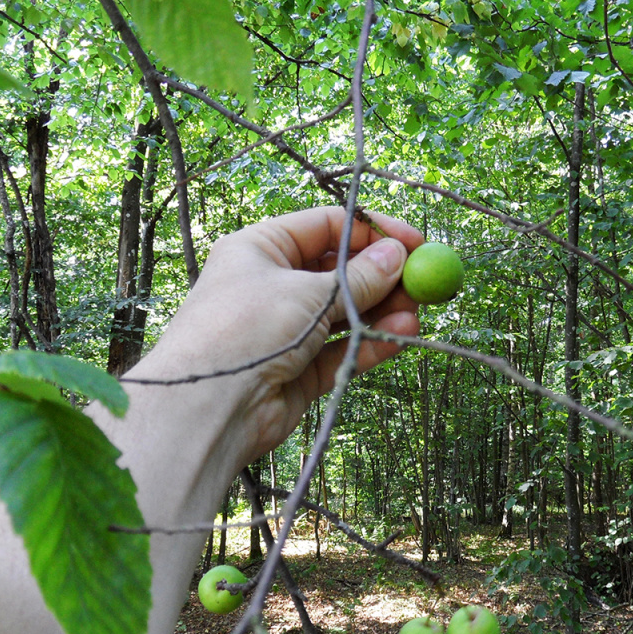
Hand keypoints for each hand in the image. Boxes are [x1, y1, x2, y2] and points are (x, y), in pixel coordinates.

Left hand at [137, 207, 423, 463]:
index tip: (415, 242)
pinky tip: (403, 336)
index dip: (372, 233)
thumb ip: (358, 278)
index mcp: (261, 249)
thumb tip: (397, 256)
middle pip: (339, 272)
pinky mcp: (298, 370)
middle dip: (383, 277)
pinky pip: (342, 350)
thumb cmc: (246, 329)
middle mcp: (271, 285)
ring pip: (344, 314)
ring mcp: (286, 329)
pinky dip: (371, 342)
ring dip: (382, 312)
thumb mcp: (308, 292)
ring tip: (416, 313)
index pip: (326, 228)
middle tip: (424, 282)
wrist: (209, 406)